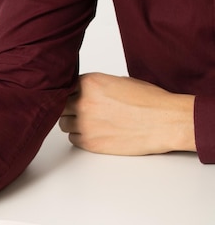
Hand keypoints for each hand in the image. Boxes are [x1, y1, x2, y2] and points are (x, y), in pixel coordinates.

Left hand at [58, 72, 195, 155]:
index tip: (73, 96)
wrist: (165, 122)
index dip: (69, 93)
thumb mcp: (119, 81)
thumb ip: (95, 86)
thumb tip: (82, 92)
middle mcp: (83, 102)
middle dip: (69, 108)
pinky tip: (95, 133)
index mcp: (90, 82)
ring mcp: (84, 124)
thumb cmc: (149, 102)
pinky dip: (80, 137)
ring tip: (90, 122)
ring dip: (73, 123)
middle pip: (60, 106)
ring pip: (63, 124)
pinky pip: (73, 139)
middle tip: (81, 110)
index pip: (64, 87)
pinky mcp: (90, 143)